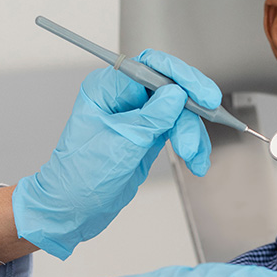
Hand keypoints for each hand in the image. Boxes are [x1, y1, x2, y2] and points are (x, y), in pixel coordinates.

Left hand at [12, 49, 220, 258]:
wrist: (72, 209)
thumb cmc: (80, 177)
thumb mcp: (120, 144)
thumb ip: (151, 117)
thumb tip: (177, 94)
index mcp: (107, 88)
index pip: (151, 66)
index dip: (182, 77)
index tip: (203, 95)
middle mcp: (124, 97)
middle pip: (172, 89)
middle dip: (190, 113)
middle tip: (203, 128)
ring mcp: (138, 115)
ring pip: (180, 112)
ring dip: (192, 135)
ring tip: (193, 157)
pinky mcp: (149, 134)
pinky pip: (178, 130)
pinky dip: (191, 145)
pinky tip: (196, 161)